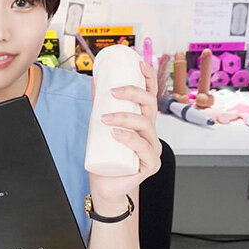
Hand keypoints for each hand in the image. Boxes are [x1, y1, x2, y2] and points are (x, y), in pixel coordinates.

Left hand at [89, 59, 162, 204]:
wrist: (105, 186)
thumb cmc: (106, 157)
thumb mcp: (100, 127)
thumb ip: (100, 107)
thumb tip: (96, 82)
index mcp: (143, 122)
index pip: (150, 95)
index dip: (148, 77)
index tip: (139, 62)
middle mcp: (151, 133)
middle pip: (151, 106)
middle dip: (134, 93)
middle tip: (112, 92)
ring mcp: (153, 149)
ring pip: (146, 126)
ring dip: (124, 118)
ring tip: (104, 119)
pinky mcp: (150, 165)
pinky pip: (143, 148)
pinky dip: (129, 139)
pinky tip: (116, 134)